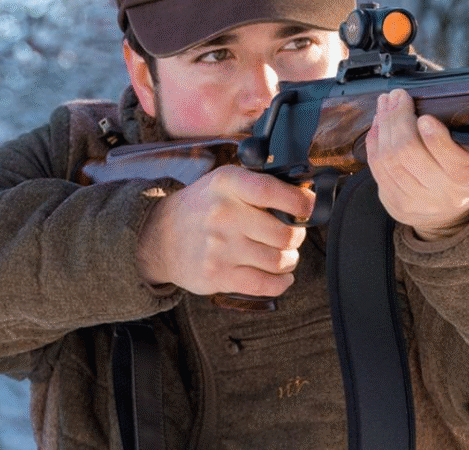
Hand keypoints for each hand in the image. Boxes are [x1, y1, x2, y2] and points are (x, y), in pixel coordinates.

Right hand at [135, 165, 312, 296]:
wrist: (159, 236)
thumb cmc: (202, 207)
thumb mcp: (224, 182)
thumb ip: (260, 185)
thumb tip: (306, 195)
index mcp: (227, 184)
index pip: (273, 191)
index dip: (301, 202)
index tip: (309, 207)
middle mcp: (224, 214)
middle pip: (284, 233)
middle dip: (296, 236)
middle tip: (292, 235)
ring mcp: (220, 248)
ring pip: (279, 261)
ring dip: (289, 260)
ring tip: (283, 255)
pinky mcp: (218, 275)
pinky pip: (265, 284)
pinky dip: (281, 282)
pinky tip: (281, 276)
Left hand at [366, 89, 468, 241]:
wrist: (457, 203)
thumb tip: (436, 97)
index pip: (456, 163)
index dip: (436, 140)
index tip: (425, 118)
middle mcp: (447, 195)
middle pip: (410, 155)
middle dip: (398, 118)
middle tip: (397, 96)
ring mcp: (420, 203)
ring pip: (389, 161)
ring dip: (383, 126)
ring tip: (385, 104)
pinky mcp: (398, 205)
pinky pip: (378, 170)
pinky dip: (374, 143)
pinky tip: (377, 125)